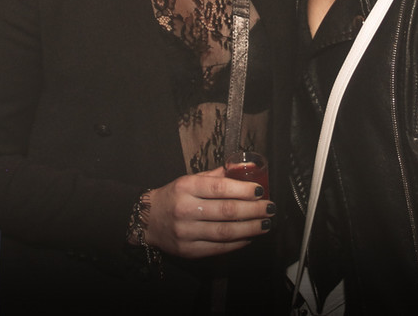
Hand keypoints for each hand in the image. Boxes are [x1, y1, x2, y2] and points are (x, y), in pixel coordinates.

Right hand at [144, 168, 274, 258]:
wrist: (147, 220)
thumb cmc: (176, 196)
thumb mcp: (193, 179)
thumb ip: (221, 174)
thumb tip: (249, 167)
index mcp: (186, 187)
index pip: (219, 188)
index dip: (243, 190)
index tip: (261, 191)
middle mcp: (185, 209)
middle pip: (226, 212)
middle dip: (253, 211)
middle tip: (270, 209)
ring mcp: (186, 232)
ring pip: (224, 232)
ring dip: (250, 229)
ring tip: (266, 224)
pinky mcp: (188, 250)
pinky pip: (218, 248)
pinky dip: (237, 243)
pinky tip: (249, 236)